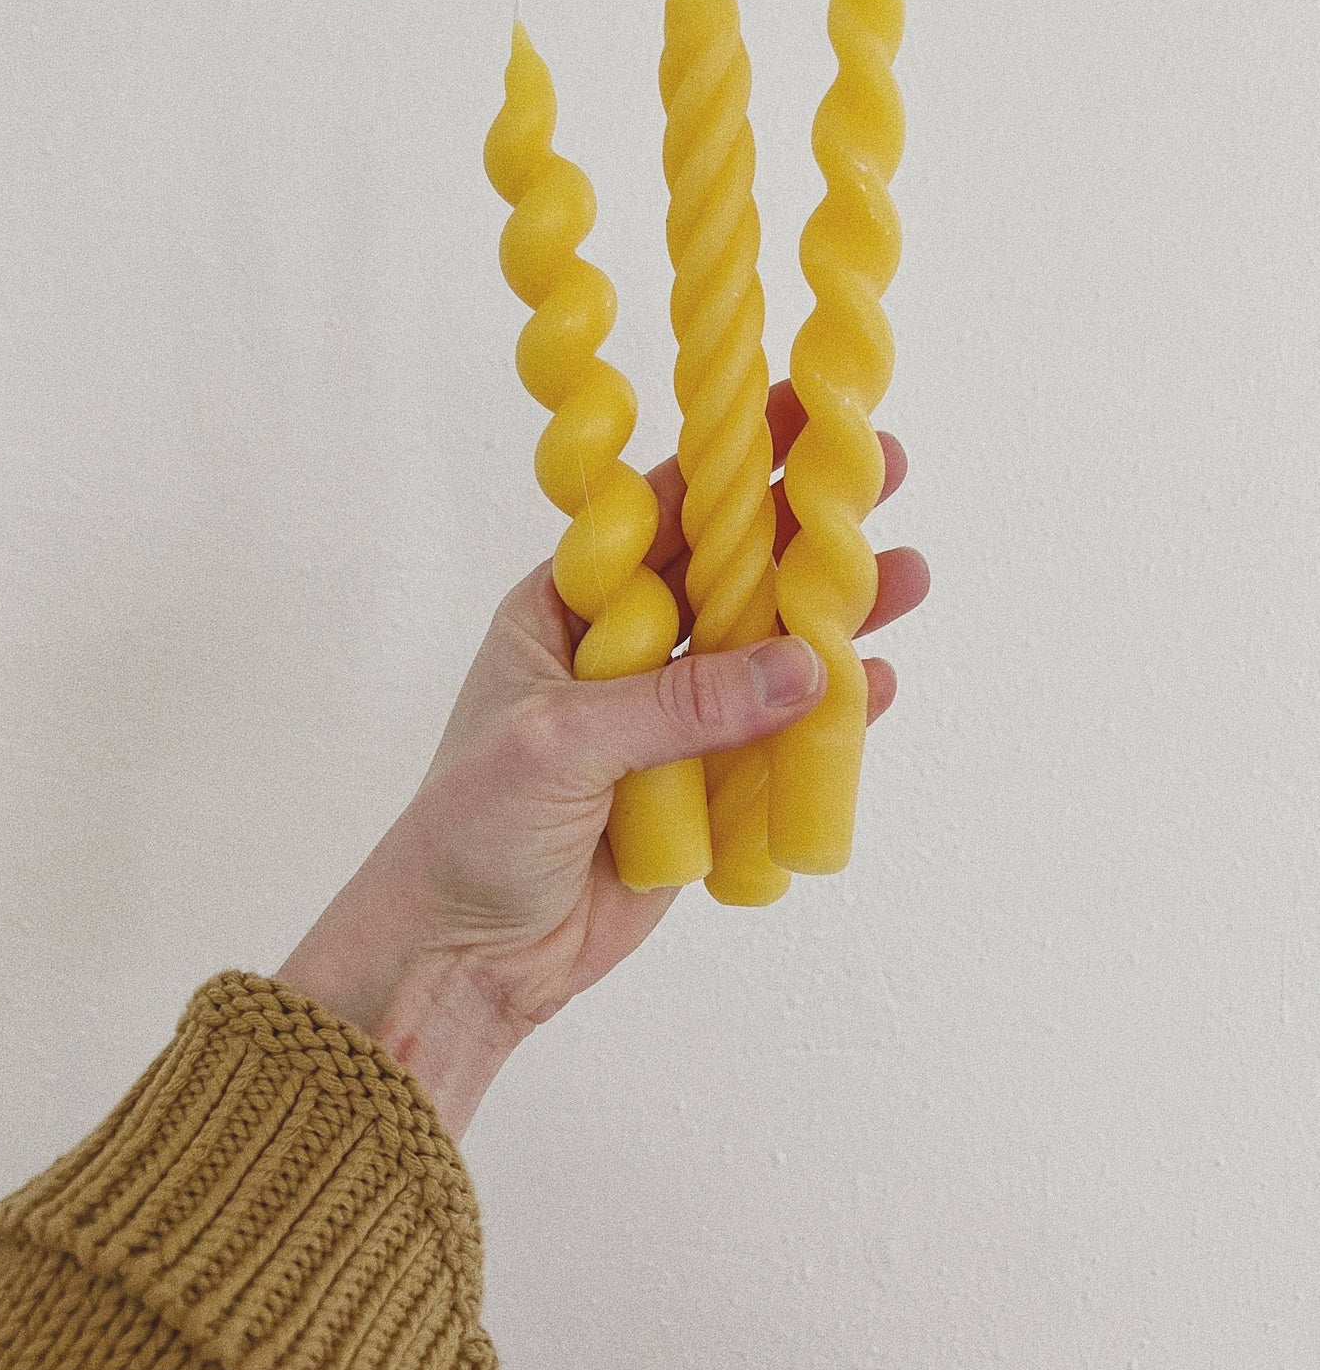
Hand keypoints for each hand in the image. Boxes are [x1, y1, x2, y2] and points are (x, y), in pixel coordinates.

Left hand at [277, 380, 929, 1137]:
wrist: (464, 958)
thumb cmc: (471, 829)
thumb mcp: (562, 746)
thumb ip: (681, 704)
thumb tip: (807, 666)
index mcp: (570, 609)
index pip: (662, 514)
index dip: (731, 461)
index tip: (801, 411)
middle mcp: (626, 652)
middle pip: (731, 572)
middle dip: (801, 526)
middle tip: (879, 473)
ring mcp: (670, 719)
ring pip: (767, 652)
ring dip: (832, 618)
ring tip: (906, 575)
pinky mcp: (706, 787)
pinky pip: (778, 740)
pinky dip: (827, 718)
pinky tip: (877, 687)